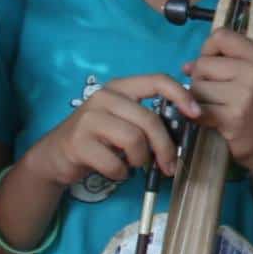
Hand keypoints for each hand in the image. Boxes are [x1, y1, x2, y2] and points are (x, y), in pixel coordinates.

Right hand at [16, 74, 198, 189]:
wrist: (56, 156)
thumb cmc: (99, 139)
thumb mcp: (123, 121)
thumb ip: (148, 119)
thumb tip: (186, 129)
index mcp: (120, 87)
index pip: (157, 80)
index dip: (181, 95)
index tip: (196, 114)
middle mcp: (104, 97)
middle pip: (150, 120)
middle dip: (166, 147)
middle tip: (170, 166)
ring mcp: (89, 118)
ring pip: (134, 140)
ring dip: (141, 160)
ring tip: (135, 165)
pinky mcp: (79, 142)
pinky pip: (115, 163)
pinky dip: (121, 173)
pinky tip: (116, 171)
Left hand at [183, 30, 252, 168]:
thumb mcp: (251, 77)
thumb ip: (222, 63)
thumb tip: (186, 66)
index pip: (220, 36)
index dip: (208, 50)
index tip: (214, 66)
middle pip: (203, 63)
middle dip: (201, 79)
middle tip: (218, 95)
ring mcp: (244, 94)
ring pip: (197, 86)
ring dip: (198, 99)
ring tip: (217, 108)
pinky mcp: (232, 116)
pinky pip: (197, 107)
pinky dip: (198, 115)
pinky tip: (213, 120)